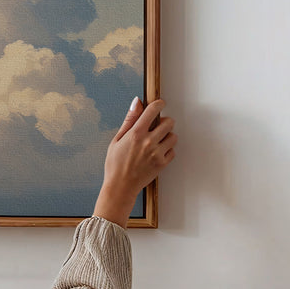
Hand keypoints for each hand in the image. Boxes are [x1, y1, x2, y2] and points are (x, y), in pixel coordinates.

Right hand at [93, 97, 176, 223]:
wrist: (120, 186)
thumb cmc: (115, 164)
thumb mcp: (117, 139)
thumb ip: (129, 120)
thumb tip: (137, 102)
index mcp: (136, 133)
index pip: (153, 110)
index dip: (159, 104)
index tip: (160, 104)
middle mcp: (148, 142)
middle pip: (169, 122)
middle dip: (165, 121)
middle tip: (158, 126)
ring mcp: (157, 153)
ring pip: (173, 136)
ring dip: (168, 136)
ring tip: (158, 141)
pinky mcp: (162, 164)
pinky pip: (173, 151)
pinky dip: (167, 150)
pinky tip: (158, 153)